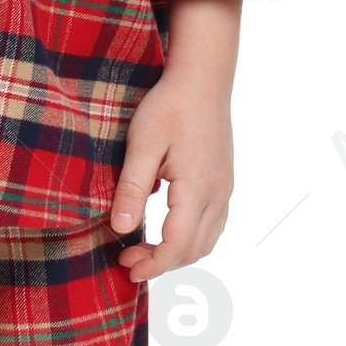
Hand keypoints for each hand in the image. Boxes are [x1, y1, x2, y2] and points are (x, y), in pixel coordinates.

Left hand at [110, 0, 241, 283]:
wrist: (203, 78)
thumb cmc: (170, 106)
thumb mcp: (142, 144)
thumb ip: (132, 188)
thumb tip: (120, 228)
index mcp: (197, 188)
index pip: (177, 245)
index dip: (152, 263)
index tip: (127, 267)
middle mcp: (218, 194)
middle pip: (194, 249)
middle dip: (162, 262)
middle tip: (127, 258)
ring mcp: (225, 188)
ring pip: (208, 240)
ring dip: (178, 252)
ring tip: (144, 248)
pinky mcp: (224, 181)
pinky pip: (214, 224)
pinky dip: (192, 238)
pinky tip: (168, 229)